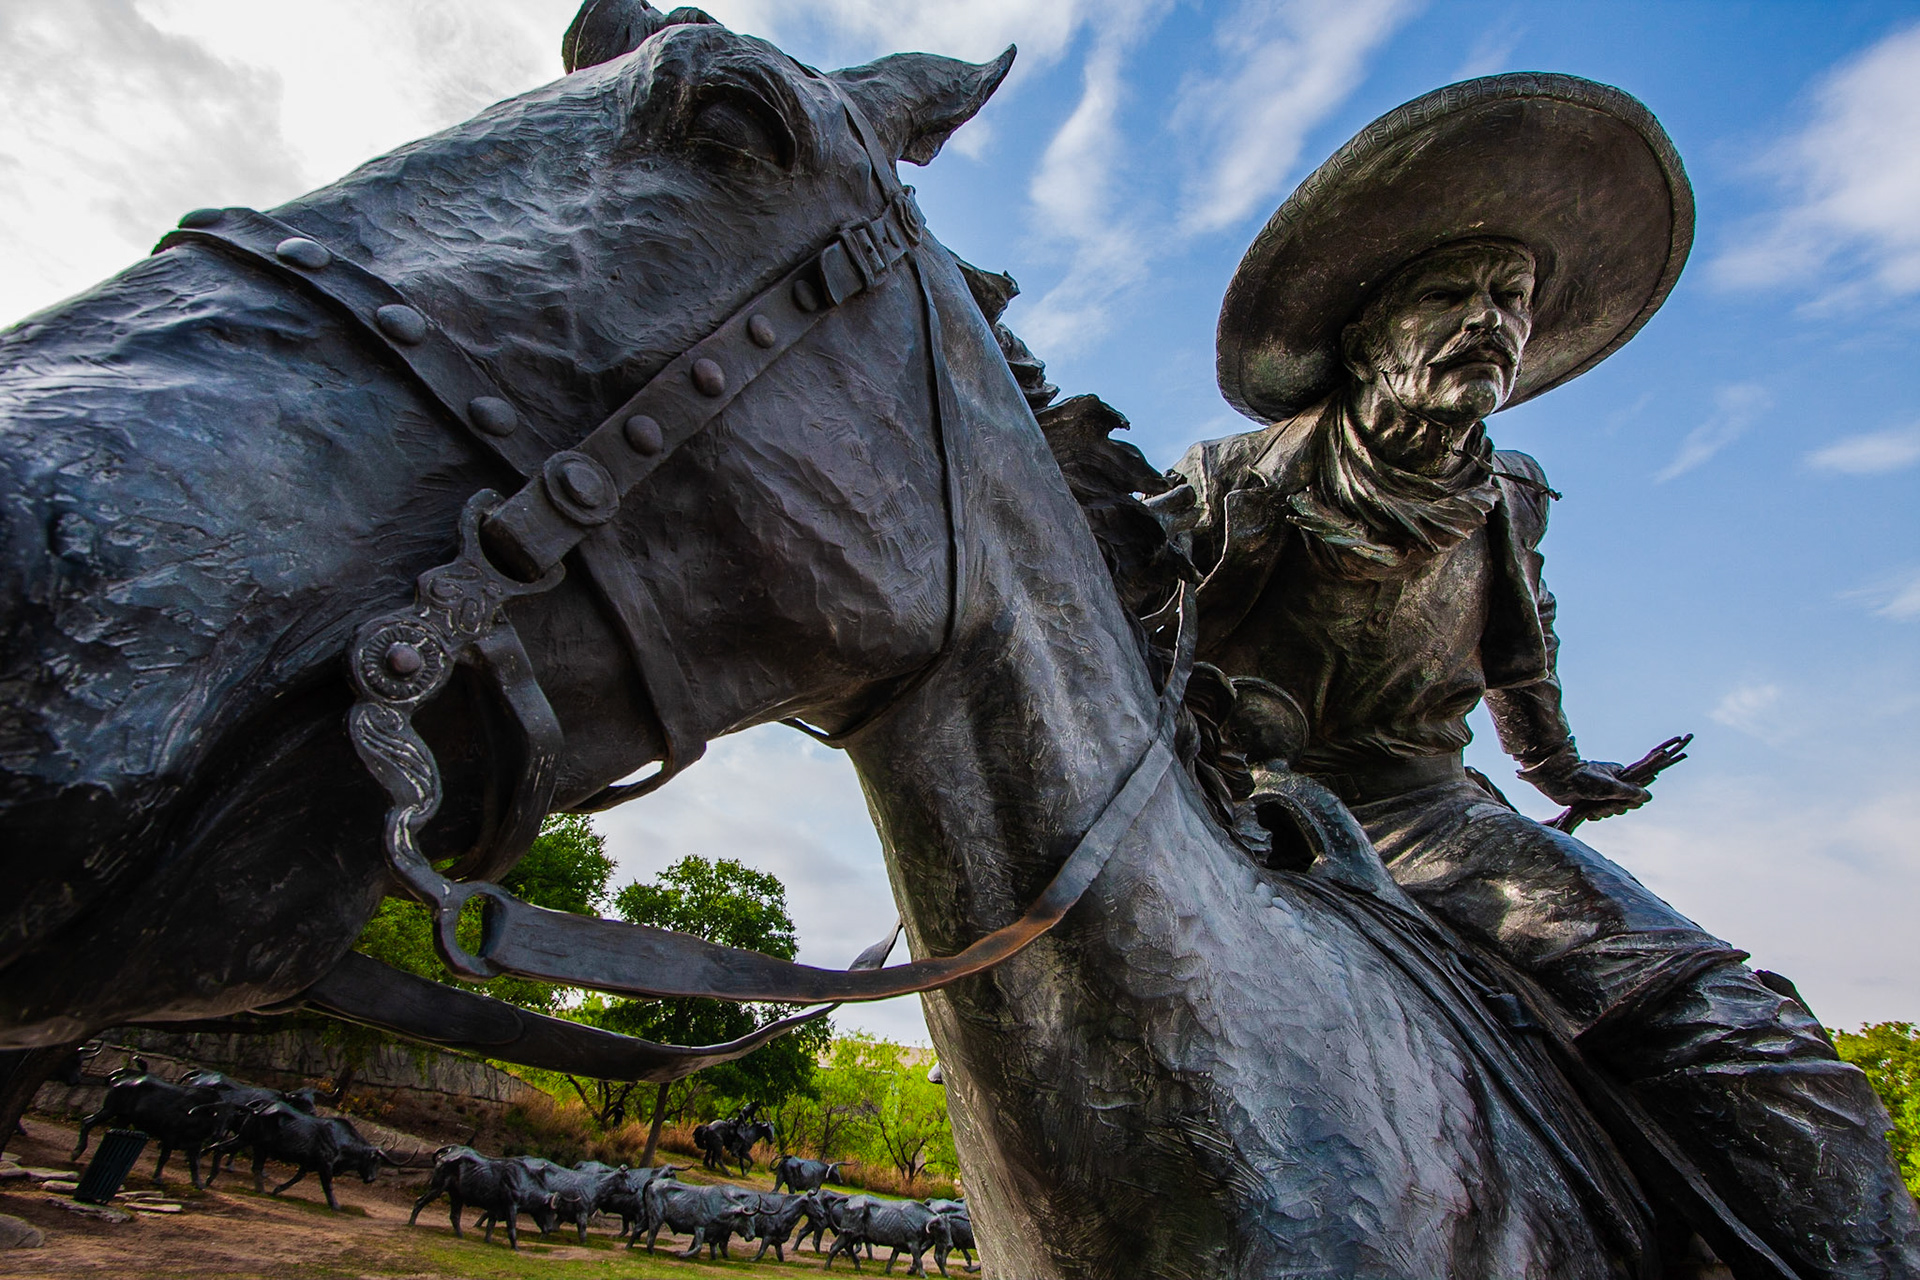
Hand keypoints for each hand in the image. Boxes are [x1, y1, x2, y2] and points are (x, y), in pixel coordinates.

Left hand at [1529, 760, 1650, 816]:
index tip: (1621, 799)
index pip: (1636, 793)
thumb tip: (1648, 797)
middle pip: (1624, 805)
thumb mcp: (1612, 786)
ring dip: (1603, 812)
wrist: (1558, 779)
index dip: (1631, 800)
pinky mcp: (1589, 801)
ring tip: (1593, 806)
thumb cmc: (1586, 779)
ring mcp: (1600, 793)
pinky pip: (1598, 815)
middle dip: (1614, 808)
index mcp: (1620, 775)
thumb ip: (1631, 792)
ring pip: (1611, 811)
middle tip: (1604, 803)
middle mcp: (1612, 784)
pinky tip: (1588, 812)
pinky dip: (1594, 815)